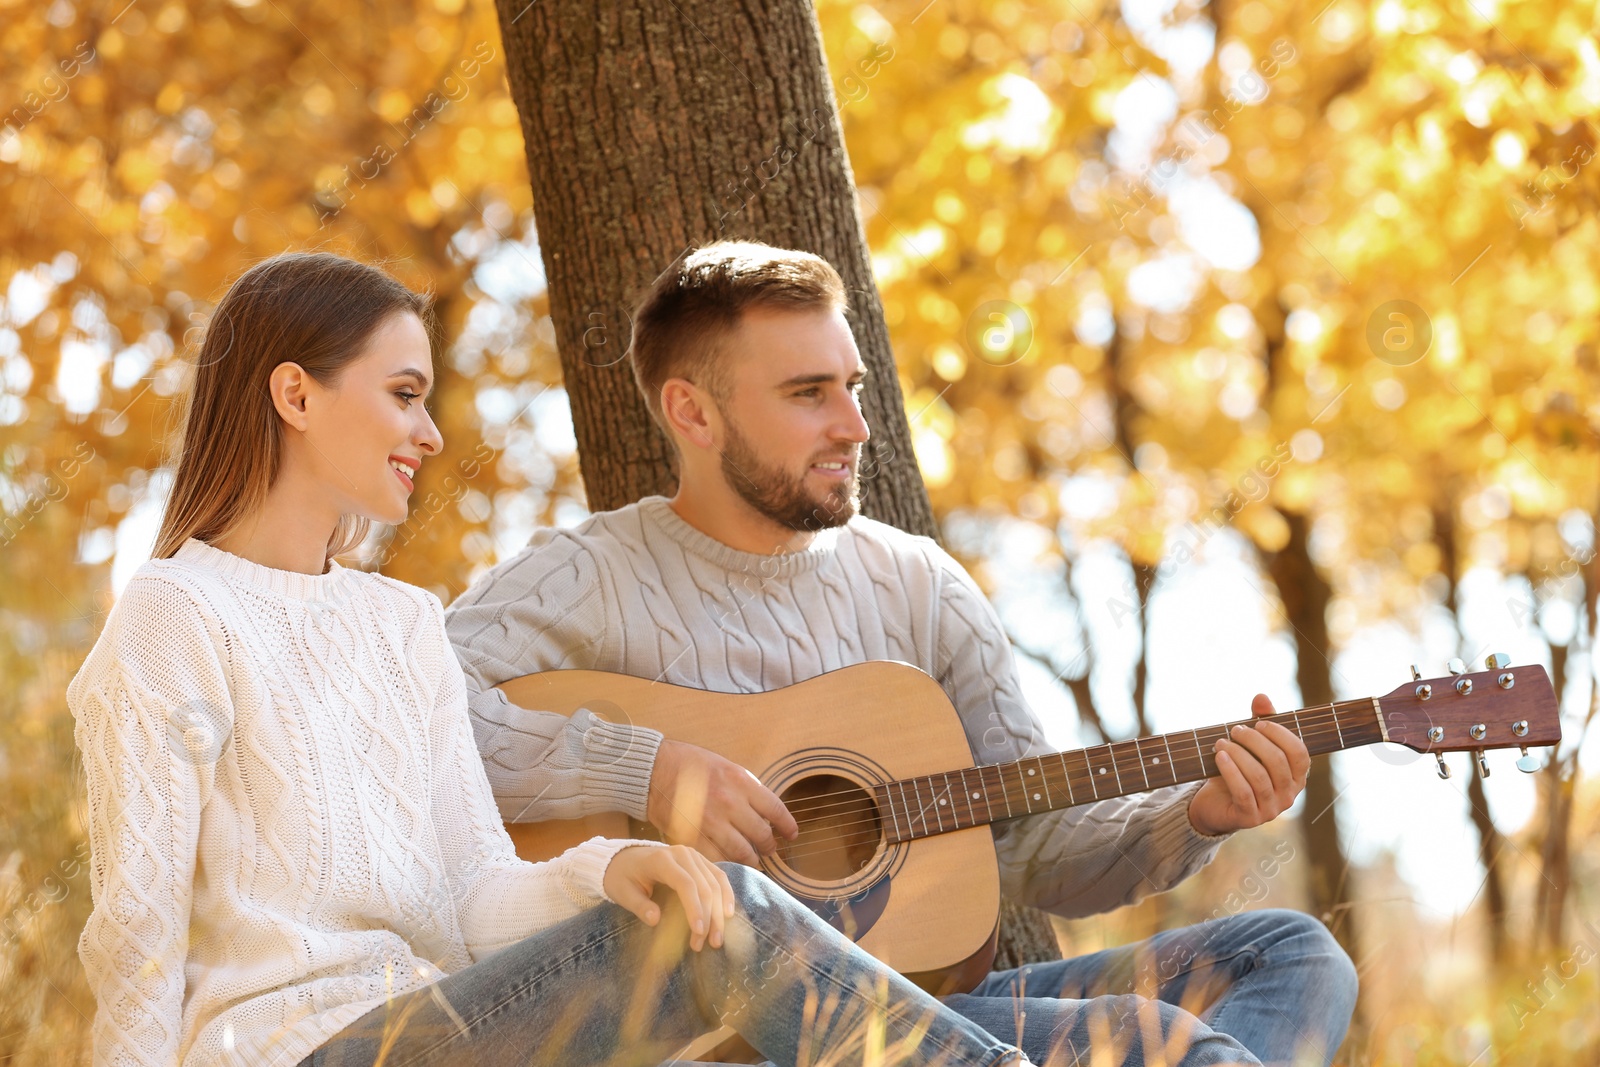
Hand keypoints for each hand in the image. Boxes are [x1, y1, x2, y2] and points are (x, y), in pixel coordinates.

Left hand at [602, 844, 736, 950]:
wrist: (623, 858)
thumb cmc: (622, 877)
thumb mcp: (623, 893)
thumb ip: (639, 906)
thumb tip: (655, 920)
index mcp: (662, 860)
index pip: (686, 884)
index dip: (695, 908)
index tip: (698, 932)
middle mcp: (682, 853)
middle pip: (704, 885)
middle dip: (710, 917)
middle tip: (709, 943)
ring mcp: (693, 855)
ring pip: (715, 882)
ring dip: (720, 911)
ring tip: (717, 937)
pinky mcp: (700, 860)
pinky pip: (718, 876)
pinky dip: (726, 895)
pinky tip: (728, 914)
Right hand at [647, 739, 799, 865]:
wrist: (654, 770)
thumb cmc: (691, 766)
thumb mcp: (727, 767)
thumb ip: (748, 790)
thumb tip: (767, 814)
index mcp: (741, 782)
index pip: (776, 809)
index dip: (787, 826)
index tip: (791, 835)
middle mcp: (730, 802)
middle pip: (762, 834)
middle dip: (769, 846)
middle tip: (769, 850)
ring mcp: (711, 822)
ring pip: (743, 853)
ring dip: (752, 860)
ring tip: (753, 861)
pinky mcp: (693, 837)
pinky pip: (718, 859)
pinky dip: (727, 864)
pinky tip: (730, 864)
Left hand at [1187, 694, 1310, 836]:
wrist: (1215, 803)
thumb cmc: (1239, 770)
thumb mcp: (1251, 746)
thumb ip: (1260, 722)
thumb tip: (1261, 696)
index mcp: (1296, 776)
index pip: (1299, 753)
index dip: (1280, 735)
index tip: (1258, 723)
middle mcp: (1289, 795)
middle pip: (1277, 762)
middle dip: (1254, 741)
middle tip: (1235, 730)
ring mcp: (1271, 809)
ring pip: (1259, 777)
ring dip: (1239, 754)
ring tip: (1221, 742)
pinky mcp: (1250, 818)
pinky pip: (1243, 793)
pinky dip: (1231, 772)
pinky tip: (1219, 757)